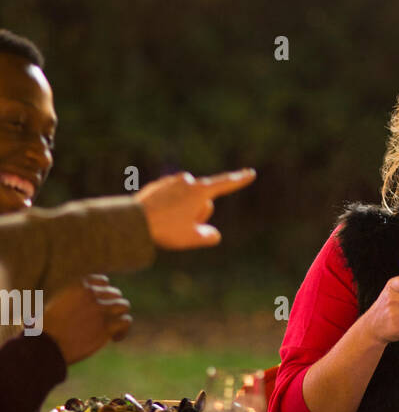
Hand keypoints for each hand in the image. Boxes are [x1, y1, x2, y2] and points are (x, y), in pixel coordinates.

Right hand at [42, 276, 131, 364]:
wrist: (48, 343)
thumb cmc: (48, 326)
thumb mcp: (58, 303)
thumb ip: (74, 298)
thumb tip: (85, 303)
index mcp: (80, 286)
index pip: (103, 281)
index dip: (105, 293)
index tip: (102, 303)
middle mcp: (92, 295)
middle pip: (115, 294)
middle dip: (113, 306)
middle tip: (107, 320)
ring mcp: (101, 310)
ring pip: (123, 306)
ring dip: (121, 316)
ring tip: (113, 329)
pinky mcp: (106, 327)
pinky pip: (125, 322)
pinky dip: (123, 330)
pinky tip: (114, 339)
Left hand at [135, 169, 255, 249]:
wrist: (134, 221)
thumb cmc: (166, 229)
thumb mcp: (193, 238)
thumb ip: (209, 236)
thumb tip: (212, 234)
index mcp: (199, 191)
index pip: (225, 184)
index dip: (240, 180)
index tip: (251, 173)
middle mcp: (187, 181)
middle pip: (203, 200)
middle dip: (199, 214)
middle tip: (183, 227)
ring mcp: (171, 182)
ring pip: (186, 200)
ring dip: (184, 212)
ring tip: (168, 224)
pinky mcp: (158, 186)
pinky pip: (171, 200)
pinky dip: (170, 209)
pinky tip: (158, 219)